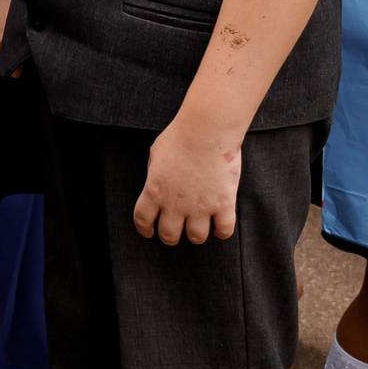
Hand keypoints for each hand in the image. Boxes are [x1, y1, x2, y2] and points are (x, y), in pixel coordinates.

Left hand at [133, 115, 242, 244]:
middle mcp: (175, 204)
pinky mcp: (223, 204)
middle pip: (169, 234)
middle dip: (170, 237)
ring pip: (196, 237)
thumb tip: (157, 186)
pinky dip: (222, 232)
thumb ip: (155, 174)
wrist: (206, 131)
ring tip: (198, 228)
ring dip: (195, 235)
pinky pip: (224, 230)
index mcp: (154, 191)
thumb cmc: (179, 137)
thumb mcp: (155, 155)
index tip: (148, 232)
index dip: (144, 229)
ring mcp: (200, 206)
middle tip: (175, 233)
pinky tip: (220, 227)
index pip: (143, 220)